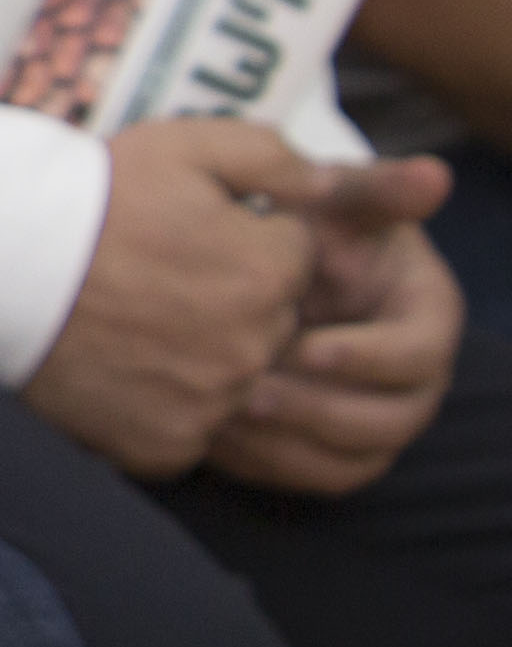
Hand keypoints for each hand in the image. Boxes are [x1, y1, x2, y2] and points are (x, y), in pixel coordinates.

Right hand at [26, 117, 334, 476]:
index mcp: (267, 273)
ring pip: (233, 378)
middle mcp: (252, 347)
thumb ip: (273, 155)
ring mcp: (210, 402)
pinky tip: (121, 364)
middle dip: (230, 299)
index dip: (243, 239)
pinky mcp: (167, 445)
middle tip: (158, 277)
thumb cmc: (90, 199)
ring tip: (136, 319)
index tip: (186, 233)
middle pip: (269, 323)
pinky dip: (163, 402)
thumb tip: (329, 183)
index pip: (292, 259)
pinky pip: (189, 427)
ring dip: (202, 353)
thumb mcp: (182, 144)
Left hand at [204, 157, 461, 495]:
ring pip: (348, 461)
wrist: (254, 258)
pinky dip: (263, 463)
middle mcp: (410, 379)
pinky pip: (305, 475)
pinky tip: (210, 432)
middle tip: (250, 391)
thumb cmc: (309, 219)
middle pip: (388, 422)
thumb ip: (379, 188)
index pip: (417, 354)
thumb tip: (435, 172)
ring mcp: (372, 418)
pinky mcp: (326, 446)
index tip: (306, 347)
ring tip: (223, 413)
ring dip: (287, 445)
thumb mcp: (338, 197)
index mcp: (425, 317)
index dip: (366, 357)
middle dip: (319, 411)